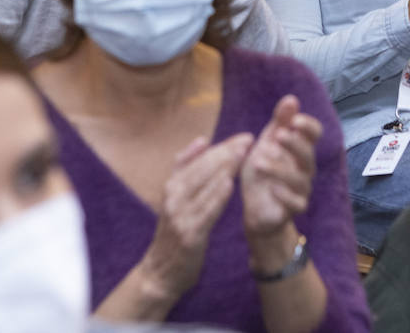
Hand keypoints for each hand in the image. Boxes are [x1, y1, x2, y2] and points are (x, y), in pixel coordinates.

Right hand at [138, 134, 252, 301]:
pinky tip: (229, 184)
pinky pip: (205, 212)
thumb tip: (203, 140)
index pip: (198, 159)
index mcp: (171, 185)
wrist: (161, 272)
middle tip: (249, 141)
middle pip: (202, 168)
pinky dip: (216, 197)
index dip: (222, 146)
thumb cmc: (175, 231)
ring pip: (204, 186)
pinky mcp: (189, 234)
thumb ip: (186, 169)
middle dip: (227, 153)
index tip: (243, 137)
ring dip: (224, 169)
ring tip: (242, 155)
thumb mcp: (175, 197)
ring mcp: (180, 215)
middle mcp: (173, 197)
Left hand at [241, 96, 321, 245]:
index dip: (308, 126)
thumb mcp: (266, 143)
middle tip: (278, 135)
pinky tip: (273, 188)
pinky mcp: (294, 209)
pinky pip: (297, 203)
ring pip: (300, 179)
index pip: (314, 134)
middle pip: (308, 154)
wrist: (255, 208)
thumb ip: (279, 122)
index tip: (294, 120)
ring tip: (258, 162)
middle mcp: (304, 168)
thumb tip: (291, 99)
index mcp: (299, 149)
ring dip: (279, 169)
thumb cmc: (262, 172)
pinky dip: (286, 195)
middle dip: (294, 143)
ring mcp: (301, 189)